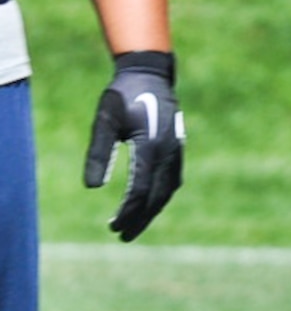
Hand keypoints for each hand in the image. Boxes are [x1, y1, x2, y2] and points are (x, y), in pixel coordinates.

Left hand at [83, 52, 184, 240]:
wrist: (150, 74)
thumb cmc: (123, 96)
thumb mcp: (105, 121)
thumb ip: (99, 153)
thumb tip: (93, 188)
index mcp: (151, 147)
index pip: (139, 190)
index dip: (127, 212)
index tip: (113, 227)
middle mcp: (168, 153)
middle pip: (156, 197)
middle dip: (140, 219)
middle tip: (123, 236)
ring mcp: (176, 152)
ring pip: (167, 192)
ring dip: (152, 211)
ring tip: (135, 225)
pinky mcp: (177, 150)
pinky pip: (172, 181)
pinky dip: (161, 197)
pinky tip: (150, 203)